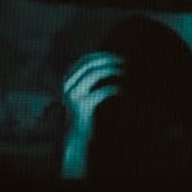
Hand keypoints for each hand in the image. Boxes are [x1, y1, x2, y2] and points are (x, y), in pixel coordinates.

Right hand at [60, 52, 123, 178]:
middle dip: (108, 60)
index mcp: (67, 79)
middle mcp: (67, 85)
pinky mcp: (83, 105)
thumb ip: (86, 80)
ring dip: (111, 70)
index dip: (102, 57)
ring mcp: (74, 95)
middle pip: (90, 64)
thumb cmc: (82, 113)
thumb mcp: (80, 93)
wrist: (75, 135)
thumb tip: (105, 63)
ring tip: (124, 72)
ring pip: (95, 74)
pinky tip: (121, 90)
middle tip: (123, 62)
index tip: (117, 57)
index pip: (85, 60)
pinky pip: (102, 91)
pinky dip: (113, 88)